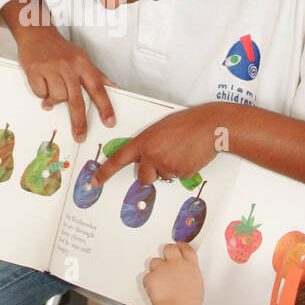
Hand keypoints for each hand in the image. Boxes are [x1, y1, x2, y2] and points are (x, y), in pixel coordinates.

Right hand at [17, 25, 115, 142]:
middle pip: (76, 100)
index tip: (109, 122)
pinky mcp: (34, 70)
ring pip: (57, 98)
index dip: (105, 107)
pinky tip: (42, 82)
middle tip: (80, 136)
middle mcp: (68, 66)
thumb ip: (97, 75)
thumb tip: (114, 87)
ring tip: (52, 87)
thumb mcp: (82, 58)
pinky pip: (40, 93)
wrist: (37, 32)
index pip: (97, 89)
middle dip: (79, 122)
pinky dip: (41, 92)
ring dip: (54, 99)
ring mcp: (51, 68)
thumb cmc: (60, 49)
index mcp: (83, 64)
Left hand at [90, 105, 217, 186]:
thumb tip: (145, 158)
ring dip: (171, 168)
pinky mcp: (181, 173)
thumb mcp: (160, 128)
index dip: (105, 172)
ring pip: (163, 176)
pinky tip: (191, 155)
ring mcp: (166, 165)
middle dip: (152, 172)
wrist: (210, 125)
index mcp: (143, 141)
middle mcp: (151, 155)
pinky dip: (184, 168)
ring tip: (182, 150)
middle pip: (144, 177)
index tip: (95, 182)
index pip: (118, 160)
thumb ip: (148, 143)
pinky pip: (179, 176)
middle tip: (166, 156)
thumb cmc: (187, 123)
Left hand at [143, 242, 203, 304]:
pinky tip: (155, 289)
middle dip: (167, 250)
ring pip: (155, 261)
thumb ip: (190, 275)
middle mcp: (176, 264)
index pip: (187, 249)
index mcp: (190, 266)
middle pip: (170, 248)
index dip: (182, 246)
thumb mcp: (197, 286)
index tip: (179, 246)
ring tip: (160, 280)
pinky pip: (148, 275)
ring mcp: (162, 269)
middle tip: (167, 256)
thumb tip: (186, 275)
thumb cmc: (187, 304)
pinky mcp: (151, 276)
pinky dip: (150, 281)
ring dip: (156, 268)